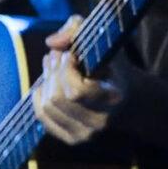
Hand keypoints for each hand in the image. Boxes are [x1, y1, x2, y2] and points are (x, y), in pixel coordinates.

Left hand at [33, 17, 124, 145]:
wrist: (128, 100)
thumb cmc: (113, 66)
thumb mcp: (104, 42)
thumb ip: (78, 30)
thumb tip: (51, 43)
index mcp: (113, 98)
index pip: (76, 92)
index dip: (65, 70)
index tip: (70, 54)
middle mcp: (100, 121)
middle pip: (57, 98)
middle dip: (52, 71)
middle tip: (55, 55)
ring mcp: (85, 134)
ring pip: (47, 106)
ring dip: (45, 81)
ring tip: (51, 65)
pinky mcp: (72, 138)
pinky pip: (42, 117)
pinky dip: (39, 97)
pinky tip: (46, 85)